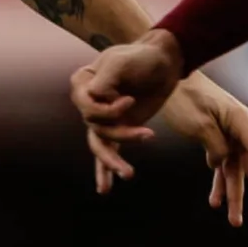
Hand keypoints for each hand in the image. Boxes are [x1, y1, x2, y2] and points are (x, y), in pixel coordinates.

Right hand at [70, 31, 191, 195]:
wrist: (164, 63)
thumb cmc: (141, 57)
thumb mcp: (121, 62)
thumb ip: (104, 81)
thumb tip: (97, 98)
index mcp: (83, 82)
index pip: (85, 106)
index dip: (107, 109)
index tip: (130, 100)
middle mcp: (88, 102)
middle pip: (95, 127)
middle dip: (120, 133)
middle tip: (147, 133)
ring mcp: (103, 117)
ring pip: (101, 144)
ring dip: (114, 161)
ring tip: (129, 174)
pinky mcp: (118, 128)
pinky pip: (107, 152)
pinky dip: (106, 170)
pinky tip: (104, 189)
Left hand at [153, 73, 247, 226]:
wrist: (170, 78)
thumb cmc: (185, 97)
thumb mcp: (200, 125)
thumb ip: (216, 147)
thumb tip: (221, 165)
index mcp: (241, 121)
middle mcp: (241, 130)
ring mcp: (230, 136)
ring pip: (236, 172)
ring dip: (234, 196)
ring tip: (234, 223)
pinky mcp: (217, 139)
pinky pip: (222, 166)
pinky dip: (218, 183)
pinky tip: (216, 202)